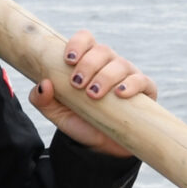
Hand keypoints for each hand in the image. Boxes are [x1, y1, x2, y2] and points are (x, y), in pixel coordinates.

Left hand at [29, 29, 157, 158]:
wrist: (103, 147)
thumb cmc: (81, 122)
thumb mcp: (56, 113)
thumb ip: (41, 99)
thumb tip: (43, 84)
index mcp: (88, 62)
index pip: (86, 40)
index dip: (78, 44)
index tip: (68, 60)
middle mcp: (109, 64)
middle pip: (102, 50)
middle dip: (88, 64)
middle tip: (77, 84)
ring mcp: (128, 76)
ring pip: (120, 64)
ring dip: (105, 76)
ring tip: (93, 94)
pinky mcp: (145, 92)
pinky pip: (142, 81)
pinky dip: (132, 84)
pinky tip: (120, 93)